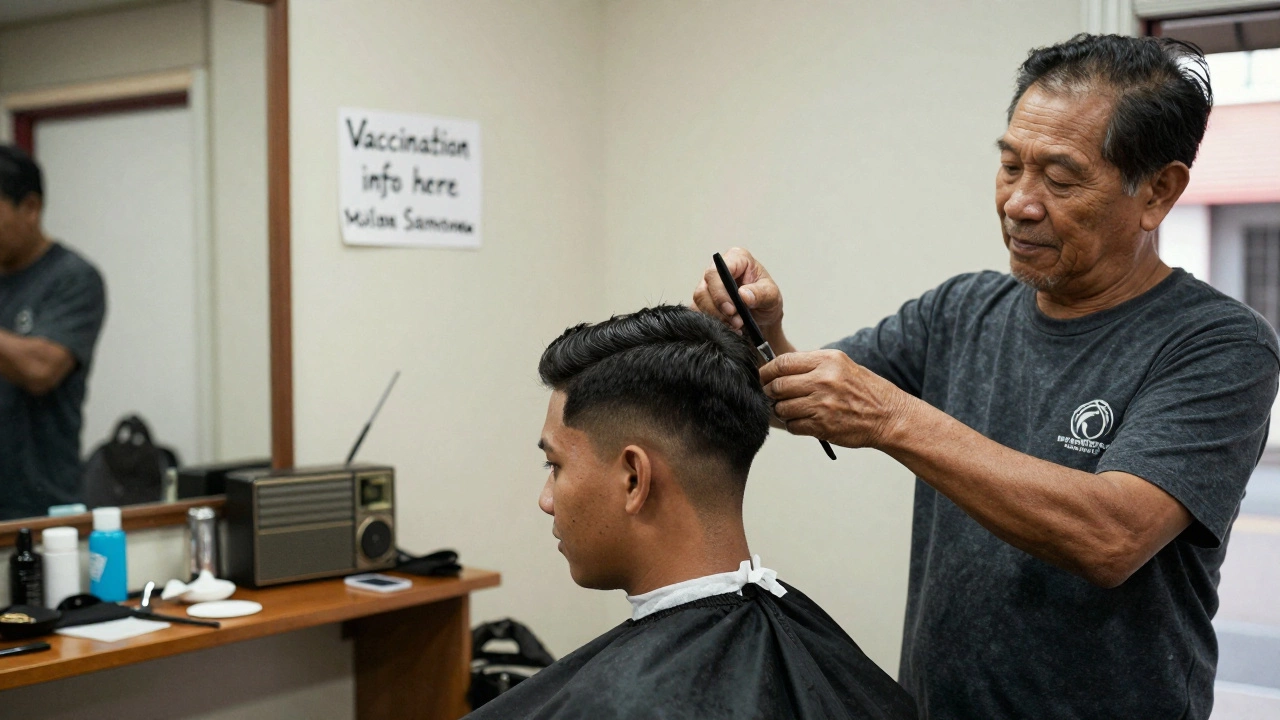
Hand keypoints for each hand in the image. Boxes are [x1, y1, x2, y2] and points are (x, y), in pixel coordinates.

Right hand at [692, 247, 783, 335]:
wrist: (764, 317)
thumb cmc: (767, 300)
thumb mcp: (772, 296)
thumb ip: (761, 294)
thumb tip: (743, 295)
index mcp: (736, 258)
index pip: (716, 271)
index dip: (720, 291)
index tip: (732, 310)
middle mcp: (718, 270)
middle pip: (704, 289)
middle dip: (719, 310)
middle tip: (737, 322)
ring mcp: (708, 286)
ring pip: (700, 302)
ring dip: (716, 318)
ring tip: (736, 326)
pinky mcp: (704, 301)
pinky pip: (699, 312)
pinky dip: (713, 323)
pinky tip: (728, 328)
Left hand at [759, 350, 910, 448]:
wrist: (889, 416)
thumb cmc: (867, 391)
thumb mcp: (842, 365)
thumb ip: (813, 365)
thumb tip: (780, 369)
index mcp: (828, 360)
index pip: (783, 362)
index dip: (767, 370)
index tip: (762, 376)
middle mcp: (824, 380)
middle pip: (778, 386)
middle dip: (770, 392)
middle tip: (771, 395)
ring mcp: (822, 404)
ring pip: (782, 408)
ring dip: (781, 410)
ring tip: (791, 409)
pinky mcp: (822, 426)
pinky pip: (793, 426)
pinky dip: (793, 425)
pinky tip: (803, 421)